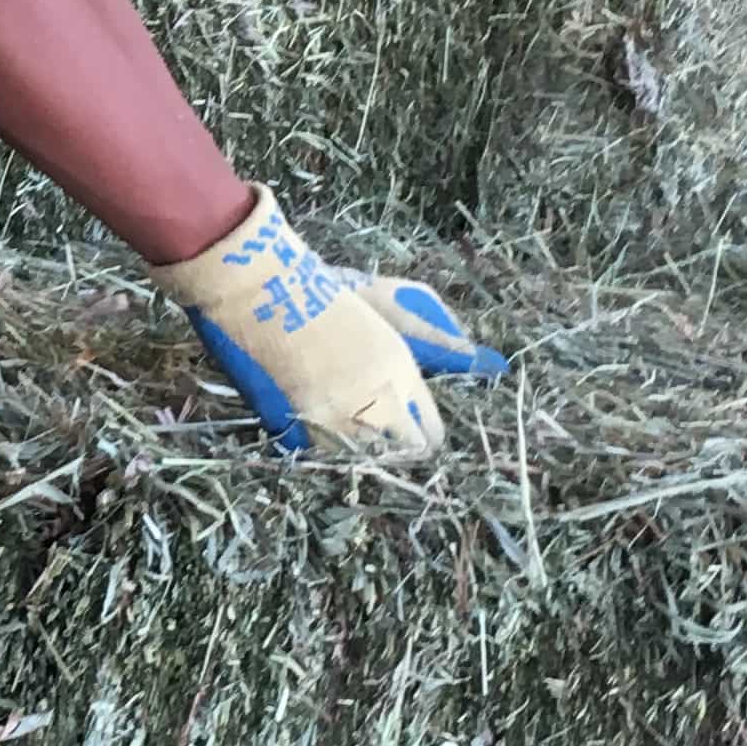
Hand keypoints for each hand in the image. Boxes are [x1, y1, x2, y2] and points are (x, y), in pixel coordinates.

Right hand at [158, 191, 508, 464]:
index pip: (430, 434)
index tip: (408, 423)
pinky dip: (316, 442)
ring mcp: (330, 420)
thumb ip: (438, 340)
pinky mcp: (291, 429)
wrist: (257, 286)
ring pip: (360, 459)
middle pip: (400, 453)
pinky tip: (310, 414)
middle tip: (375, 424)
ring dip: (354, 444)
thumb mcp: (390, 304)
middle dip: (393, 442)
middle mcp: (372, 403)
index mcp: (400, 373)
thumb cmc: (326, 288)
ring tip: (340, 416)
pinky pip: (316, 453)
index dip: (420, 430)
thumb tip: (489, 362)